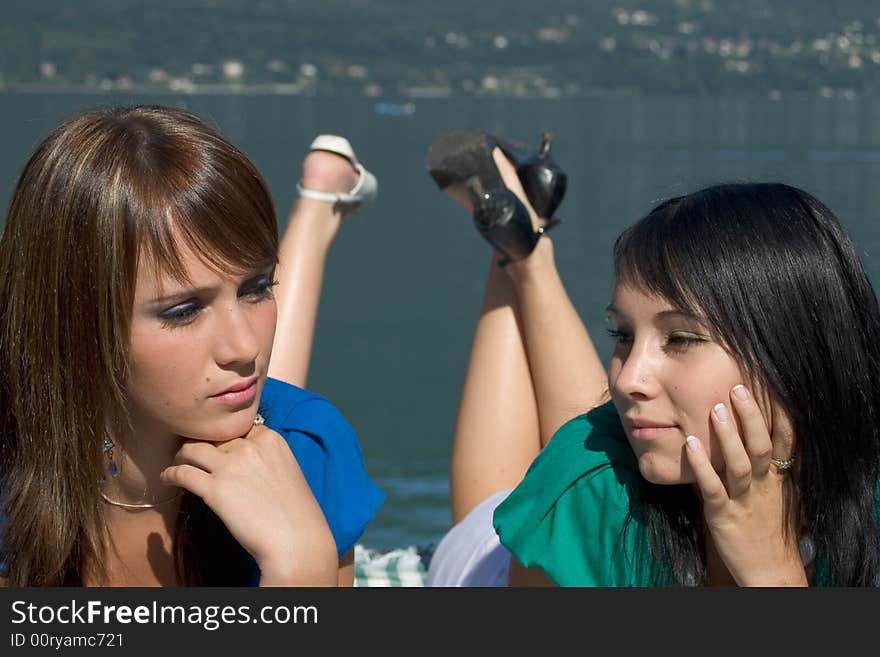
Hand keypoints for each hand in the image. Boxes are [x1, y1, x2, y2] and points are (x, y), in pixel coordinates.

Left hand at [160, 424, 338, 585]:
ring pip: (192, 448)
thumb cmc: (296, 513)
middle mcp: (250, 446)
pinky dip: (170, 474)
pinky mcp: (215, 488)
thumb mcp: (288, 471)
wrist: (297, 540)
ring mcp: (231, 466)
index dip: (224, 436)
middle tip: (191, 454)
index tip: (216, 445)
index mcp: (271, 439)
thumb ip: (266, 459)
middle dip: (202, 444)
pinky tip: (167, 479)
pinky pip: (183, 473)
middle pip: (214, 436)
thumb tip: (243, 461)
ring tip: (176, 463)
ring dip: (181, 455)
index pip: (237, 427)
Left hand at [684, 384, 806, 585]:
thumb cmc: (768, 525)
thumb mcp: (775, 492)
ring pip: (739, 464)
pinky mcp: (723, 515)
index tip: (770, 386)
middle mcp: (764, 485)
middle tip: (737, 388)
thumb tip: (751, 432)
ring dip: (727, 436)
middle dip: (751, 417)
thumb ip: (766, 465)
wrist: (770, 567)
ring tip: (715, 409)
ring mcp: (744, 500)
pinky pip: (713, 488)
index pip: (784, 442)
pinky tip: (690, 445)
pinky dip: (702, 466)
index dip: (778, 415)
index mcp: (777, 478)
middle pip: (761, 446)